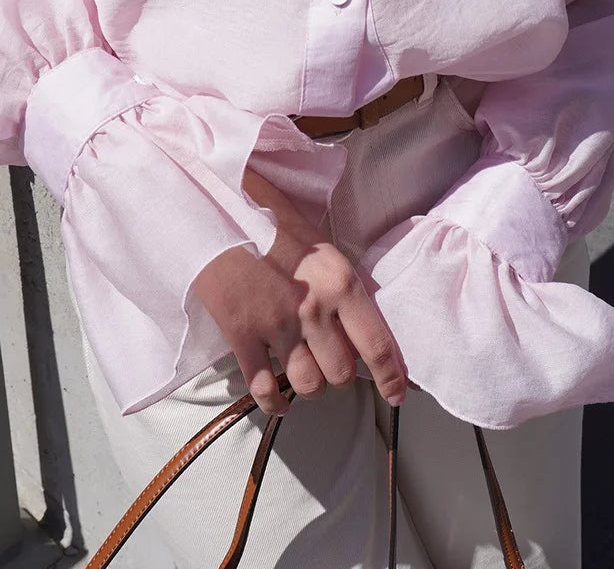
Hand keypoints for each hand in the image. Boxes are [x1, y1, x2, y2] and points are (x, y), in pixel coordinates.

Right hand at [191, 165, 407, 415]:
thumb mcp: (321, 245)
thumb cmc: (271, 221)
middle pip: (342, 374)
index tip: (395, 395)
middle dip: (340, 374)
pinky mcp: (243, 336)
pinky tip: (279, 399)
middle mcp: (314, 309)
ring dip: (309, 385)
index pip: (377, 345)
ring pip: (308, 385)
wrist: (217, 211)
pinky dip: (274, 402)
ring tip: (304, 370)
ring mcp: (277, 326)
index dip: (391, 378)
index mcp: (341, 282)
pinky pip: (265, 389)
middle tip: (330, 360)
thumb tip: (366, 325)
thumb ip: (344, 285)